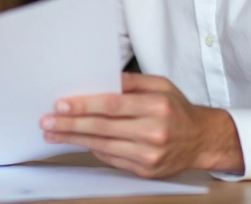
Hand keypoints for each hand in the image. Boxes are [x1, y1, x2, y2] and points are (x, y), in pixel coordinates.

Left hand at [41, 72, 243, 177]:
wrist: (202, 140)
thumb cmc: (178, 110)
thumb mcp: (161, 85)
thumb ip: (132, 82)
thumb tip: (102, 79)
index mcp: (156, 107)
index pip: (112, 105)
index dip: (84, 106)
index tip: (61, 105)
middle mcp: (153, 133)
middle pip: (103, 128)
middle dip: (70, 125)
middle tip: (47, 122)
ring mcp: (149, 155)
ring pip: (103, 146)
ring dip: (74, 140)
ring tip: (53, 133)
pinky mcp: (145, 171)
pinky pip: (111, 159)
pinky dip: (93, 149)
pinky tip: (77, 142)